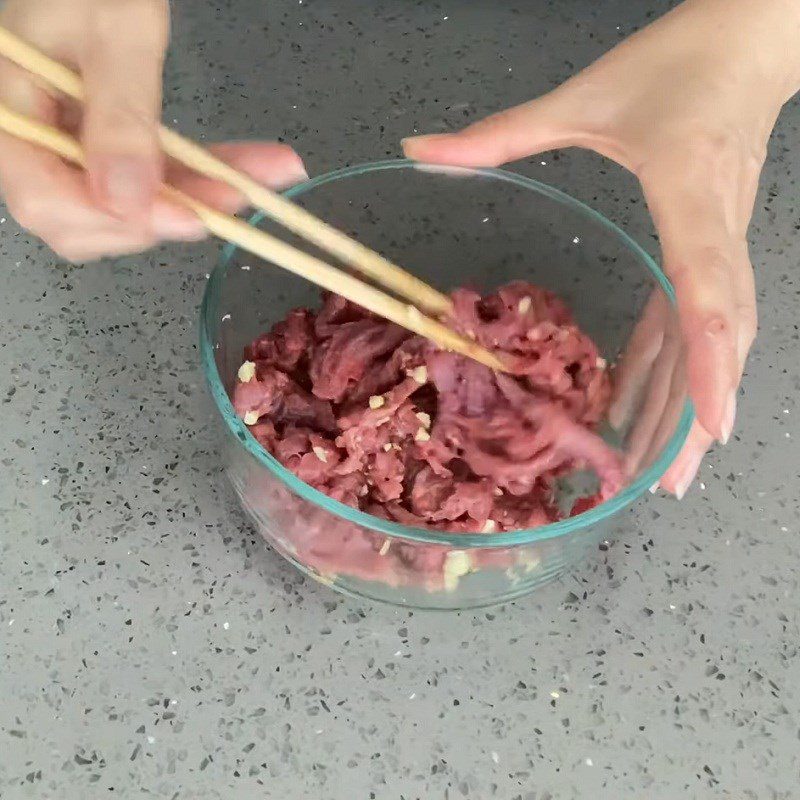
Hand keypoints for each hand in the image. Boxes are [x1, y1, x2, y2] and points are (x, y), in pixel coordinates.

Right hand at [0, 0, 306, 261]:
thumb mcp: (114, 36)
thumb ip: (119, 118)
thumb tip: (126, 200)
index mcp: (11, 116)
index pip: (47, 201)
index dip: (118, 220)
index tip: (187, 217)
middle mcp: (35, 143)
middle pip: (91, 218)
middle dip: (169, 215)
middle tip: (234, 197)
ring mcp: (72, 149)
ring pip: (136, 205)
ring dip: (203, 197)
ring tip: (266, 176)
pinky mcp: (108, 148)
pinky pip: (156, 178)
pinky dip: (205, 175)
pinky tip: (256, 168)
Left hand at [403, 0, 799, 496]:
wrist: (751, 40)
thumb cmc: (676, 63)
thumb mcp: (583, 97)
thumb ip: (502, 131)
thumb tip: (419, 150)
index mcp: (687, 191)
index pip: (706, 286)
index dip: (712, 361)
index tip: (708, 426)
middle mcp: (715, 231)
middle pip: (719, 338)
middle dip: (697, 415)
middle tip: (667, 484)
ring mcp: (721, 243)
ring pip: (717, 341)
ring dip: (691, 407)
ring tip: (665, 472)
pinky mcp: (713, 247)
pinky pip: (698, 320)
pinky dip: (679, 369)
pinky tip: (654, 407)